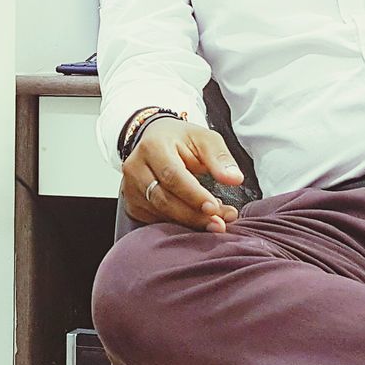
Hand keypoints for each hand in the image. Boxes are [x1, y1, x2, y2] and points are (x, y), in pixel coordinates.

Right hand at [122, 117, 244, 231]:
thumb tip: (235, 179)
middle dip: (193, 215)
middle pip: (163, 199)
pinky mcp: (132, 204)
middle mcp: (135, 168)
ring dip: (188, 222)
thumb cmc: (182, 140)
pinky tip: (195, 221)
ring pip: (158, 213)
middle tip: (219, 223)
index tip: (214, 208)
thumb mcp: (205, 139)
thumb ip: (220, 158)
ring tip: (214, 222)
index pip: (172, 175)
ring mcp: (129, 188)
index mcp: (153, 146)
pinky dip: (176, 224)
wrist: (156, 139)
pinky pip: (154, 220)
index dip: (193, 195)